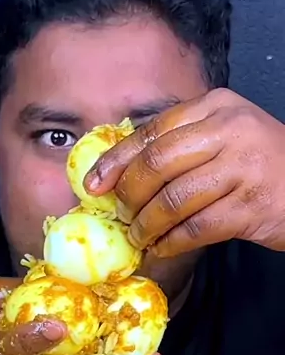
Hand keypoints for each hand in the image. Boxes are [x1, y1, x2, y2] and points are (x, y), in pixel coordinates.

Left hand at [85, 89, 284, 256]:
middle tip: (122, 216)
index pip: (152, 132)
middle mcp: (229, 130)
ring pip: (172, 199)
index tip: (93, 184)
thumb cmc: (262, 167)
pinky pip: (194, 228)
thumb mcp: (225, 138)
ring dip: (147, 224)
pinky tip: (163, 247)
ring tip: (140, 236)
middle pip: (156, 164)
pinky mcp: (250, 206)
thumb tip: (121, 172)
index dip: (116, 160)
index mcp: (216, 107)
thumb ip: (182, 146)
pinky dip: (171, 242)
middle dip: (129, 195)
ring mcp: (242, 167)